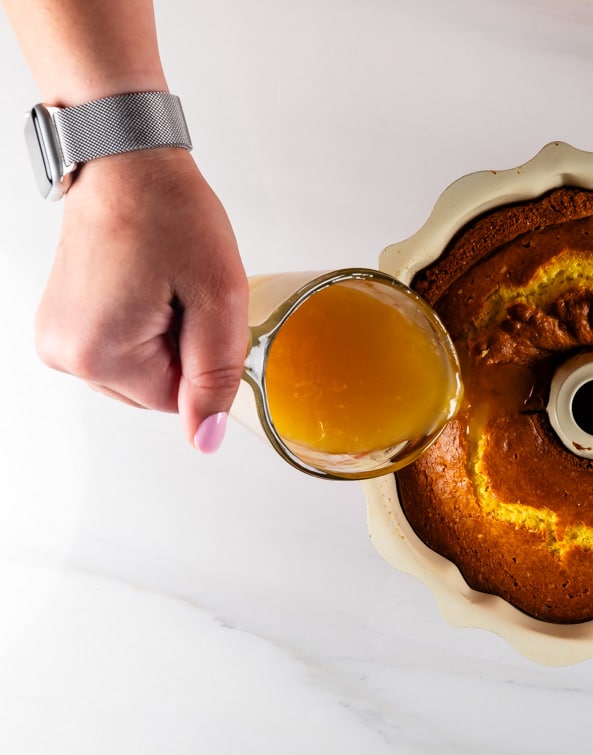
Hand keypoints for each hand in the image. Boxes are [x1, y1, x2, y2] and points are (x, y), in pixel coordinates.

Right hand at [34, 147, 247, 452]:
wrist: (127, 162)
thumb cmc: (169, 213)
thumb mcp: (218, 298)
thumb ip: (216, 375)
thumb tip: (203, 438)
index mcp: (98, 354)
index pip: (177, 401)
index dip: (203, 357)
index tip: (195, 307)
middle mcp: (65, 355)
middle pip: (156, 390)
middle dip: (182, 347)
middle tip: (180, 289)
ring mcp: (58, 339)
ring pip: (142, 371)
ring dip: (165, 336)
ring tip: (160, 281)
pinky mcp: (61, 323)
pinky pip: (123, 348)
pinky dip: (144, 324)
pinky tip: (143, 283)